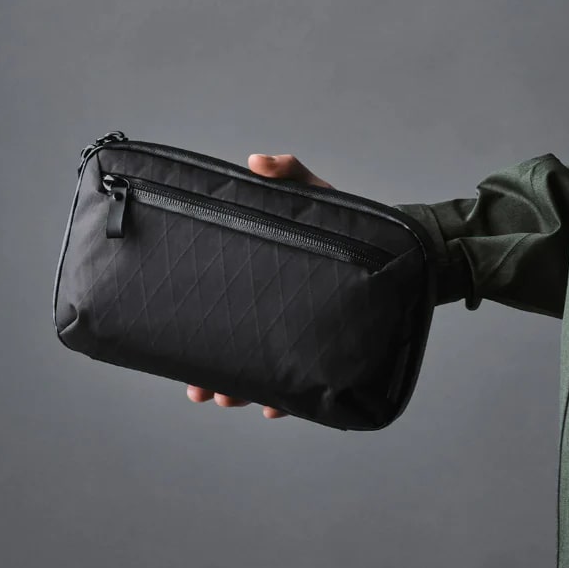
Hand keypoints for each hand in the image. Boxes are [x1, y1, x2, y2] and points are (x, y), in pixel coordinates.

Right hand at [187, 153, 334, 418]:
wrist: (389, 244)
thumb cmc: (341, 218)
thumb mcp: (312, 192)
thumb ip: (287, 172)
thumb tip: (256, 161)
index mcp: (258, 281)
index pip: (219, 308)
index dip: (195, 333)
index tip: (178, 350)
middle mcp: (270, 310)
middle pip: (231, 349)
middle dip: (210, 374)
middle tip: (199, 389)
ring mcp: (294, 331)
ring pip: (259, 372)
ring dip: (238, 391)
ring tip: (228, 397)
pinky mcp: (323, 348)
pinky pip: (301, 382)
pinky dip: (286, 399)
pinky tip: (275, 406)